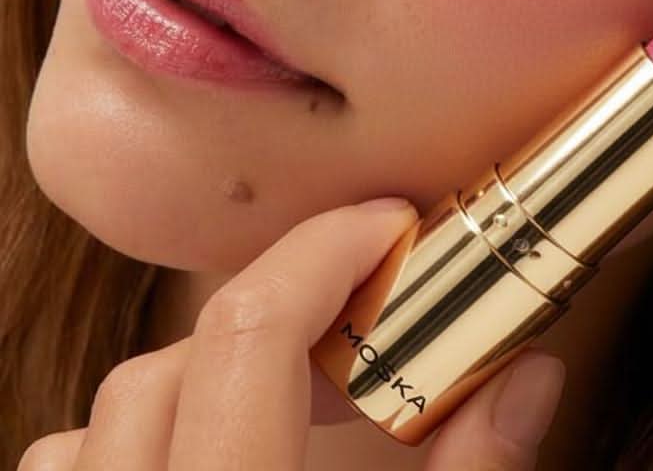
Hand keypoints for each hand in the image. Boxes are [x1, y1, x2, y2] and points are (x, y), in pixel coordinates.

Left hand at [19, 198, 566, 469]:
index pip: (247, 342)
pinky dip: (132, 442)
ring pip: (99, 423)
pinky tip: (207, 457)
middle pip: (172, 364)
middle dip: (277, 314)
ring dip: (194, 377)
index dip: (327, 257)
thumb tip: (529, 372)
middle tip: (363, 324)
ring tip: (285, 397)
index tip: (392, 229)